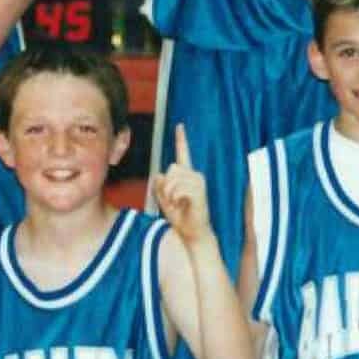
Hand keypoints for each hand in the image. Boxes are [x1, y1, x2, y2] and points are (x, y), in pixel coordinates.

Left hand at [150, 124, 211, 242]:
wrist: (192, 232)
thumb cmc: (181, 216)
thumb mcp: (164, 200)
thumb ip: (159, 186)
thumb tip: (158, 175)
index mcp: (186, 175)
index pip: (183, 153)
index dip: (181, 139)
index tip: (179, 126)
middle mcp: (195, 175)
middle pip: (172, 167)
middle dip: (166, 185)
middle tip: (171, 199)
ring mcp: (198, 182)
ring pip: (174, 178)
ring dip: (169, 193)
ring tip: (177, 203)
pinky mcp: (199, 191)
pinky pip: (179, 188)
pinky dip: (175, 198)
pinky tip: (180, 204)